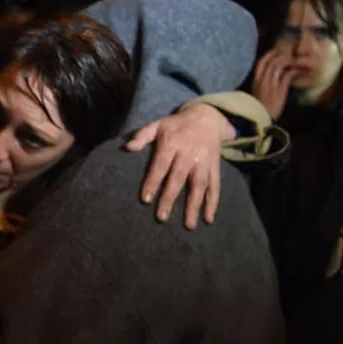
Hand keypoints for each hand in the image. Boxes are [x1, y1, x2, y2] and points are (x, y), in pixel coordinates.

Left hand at [126, 103, 233, 228]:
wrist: (207, 118)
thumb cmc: (176, 125)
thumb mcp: (158, 124)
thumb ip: (142, 136)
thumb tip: (127, 147)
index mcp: (172, 144)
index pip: (161, 166)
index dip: (153, 182)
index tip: (145, 199)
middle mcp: (189, 154)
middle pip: (178, 179)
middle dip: (170, 198)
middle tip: (161, 218)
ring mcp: (203, 162)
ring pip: (199, 186)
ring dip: (194, 206)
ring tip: (189, 225)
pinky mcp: (215, 167)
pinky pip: (215, 186)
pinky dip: (213, 202)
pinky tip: (208, 218)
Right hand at [252, 48, 292, 119]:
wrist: (261, 118)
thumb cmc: (259, 107)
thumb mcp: (256, 93)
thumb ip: (261, 83)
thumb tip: (268, 76)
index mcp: (255, 81)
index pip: (261, 63)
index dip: (269, 55)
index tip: (276, 51)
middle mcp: (262, 80)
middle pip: (272, 61)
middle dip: (282, 56)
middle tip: (290, 54)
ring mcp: (272, 84)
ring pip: (280, 66)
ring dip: (289, 62)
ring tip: (296, 62)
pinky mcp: (281, 89)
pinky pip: (288, 75)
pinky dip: (295, 71)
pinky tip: (299, 72)